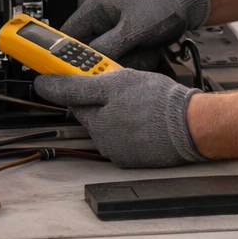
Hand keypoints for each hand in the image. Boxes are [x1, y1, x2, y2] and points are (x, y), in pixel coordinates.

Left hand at [34, 68, 204, 167]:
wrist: (191, 125)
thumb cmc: (158, 102)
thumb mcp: (113, 82)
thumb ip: (77, 85)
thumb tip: (46, 85)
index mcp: (95, 122)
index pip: (73, 101)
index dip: (75, 86)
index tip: (69, 78)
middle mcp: (103, 142)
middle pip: (92, 114)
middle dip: (102, 100)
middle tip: (121, 87)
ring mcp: (120, 152)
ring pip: (110, 126)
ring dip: (117, 114)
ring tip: (139, 103)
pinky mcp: (136, 160)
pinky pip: (126, 139)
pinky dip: (131, 128)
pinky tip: (146, 118)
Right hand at [61, 0, 211, 69]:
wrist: (186, 4)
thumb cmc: (161, 4)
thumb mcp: (134, 26)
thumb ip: (110, 44)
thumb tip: (93, 61)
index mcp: (97, 8)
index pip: (69, 33)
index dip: (67, 52)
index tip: (72, 69)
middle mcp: (103, 21)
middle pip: (92, 51)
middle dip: (110, 58)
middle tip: (124, 58)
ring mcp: (116, 34)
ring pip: (111, 59)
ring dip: (128, 60)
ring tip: (144, 49)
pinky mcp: (128, 44)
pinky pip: (126, 61)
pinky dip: (138, 60)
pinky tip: (149, 51)